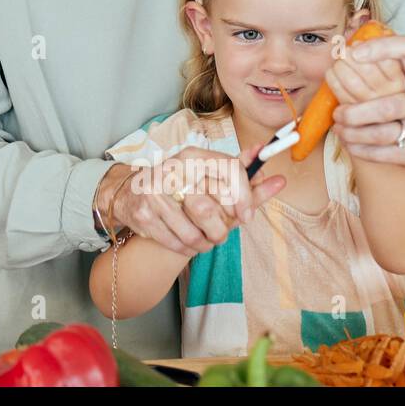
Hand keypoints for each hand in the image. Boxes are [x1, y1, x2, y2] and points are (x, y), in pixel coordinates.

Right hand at [105, 143, 285, 256]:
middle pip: (209, 209)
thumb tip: (276, 174)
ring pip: (193, 231)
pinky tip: (187, 242)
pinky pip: (176, 242)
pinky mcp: (144, 214)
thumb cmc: (179, 186)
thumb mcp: (208, 176)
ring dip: (204, 243)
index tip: (247, 216)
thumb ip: (243, 178)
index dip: (244, 197)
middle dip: (220, 230)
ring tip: (204, 240)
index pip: (228, 170)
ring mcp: (154, 192)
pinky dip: (187, 249)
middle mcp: (172, 170)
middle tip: (221, 234)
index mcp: (192, 156)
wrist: (128, 193)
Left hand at [329, 34, 404, 170]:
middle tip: (338, 112)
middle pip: (386, 106)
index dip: (382, 48)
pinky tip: (348, 141)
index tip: (355, 52)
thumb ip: (387, 61)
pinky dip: (360, 149)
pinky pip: (383, 154)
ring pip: (382, 133)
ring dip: (353, 131)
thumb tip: (352, 39)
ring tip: (339, 126)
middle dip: (355, 111)